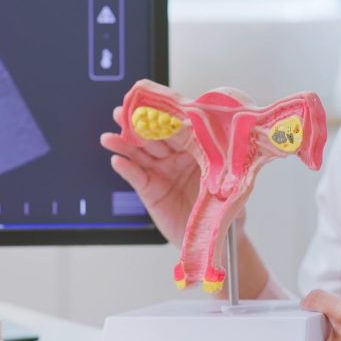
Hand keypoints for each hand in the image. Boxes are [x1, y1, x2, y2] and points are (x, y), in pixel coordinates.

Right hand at [100, 106, 245, 244]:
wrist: (213, 235)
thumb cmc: (222, 205)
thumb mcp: (228, 184)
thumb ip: (224, 168)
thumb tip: (230, 151)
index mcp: (195, 148)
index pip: (177, 129)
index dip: (163, 118)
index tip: (150, 106)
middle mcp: (175, 157)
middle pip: (153, 138)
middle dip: (136, 124)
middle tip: (121, 113)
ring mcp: (161, 172)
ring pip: (140, 155)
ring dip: (124, 144)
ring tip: (110, 137)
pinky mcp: (150, 190)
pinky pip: (137, 177)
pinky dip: (126, 169)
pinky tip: (117, 160)